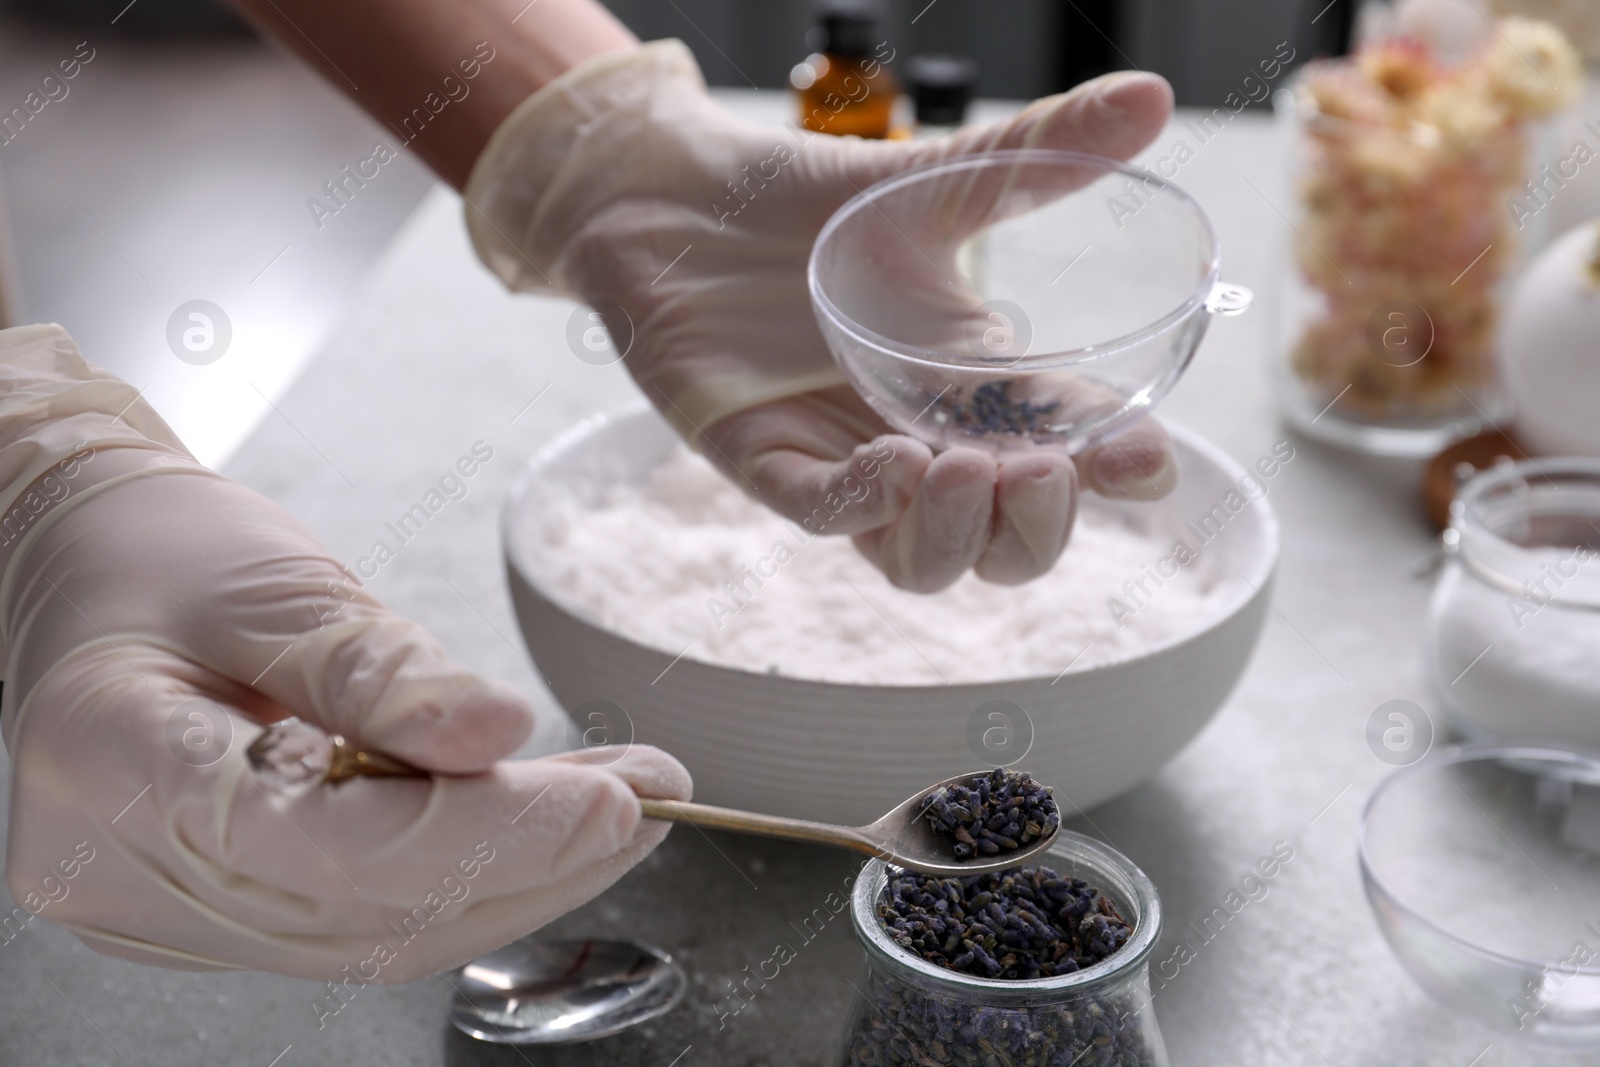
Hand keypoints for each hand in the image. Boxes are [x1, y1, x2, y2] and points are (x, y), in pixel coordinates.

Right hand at [0, 325, 689, 981]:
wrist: (84, 558)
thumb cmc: (157, 550)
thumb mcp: (278, 588)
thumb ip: (385, 674)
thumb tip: (503, 734)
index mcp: (109, 764)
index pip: (335, 847)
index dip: (492, 833)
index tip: (615, 800)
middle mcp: (118, 869)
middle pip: (368, 913)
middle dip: (532, 862)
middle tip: (647, 799)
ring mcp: (158, 907)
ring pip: (373, 937)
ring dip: (515, 879)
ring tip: (617, 809)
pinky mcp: (206, 910)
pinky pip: (353, 922)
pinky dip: (459, 878)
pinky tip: (535, 829)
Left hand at [466, 41, 1177, 590]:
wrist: (683, 198)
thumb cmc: (811, 207)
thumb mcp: (934, 182)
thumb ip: (1039, 153)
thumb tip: (1154, 96)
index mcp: (979, 393)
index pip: (1070, 459)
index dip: (1116, 475)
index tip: (1146, 459)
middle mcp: (922, 444)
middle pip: (1001, 545)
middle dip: (1037, 531)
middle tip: (1045, 474)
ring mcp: (843, 461)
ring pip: (918, 562)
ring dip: (959, 539)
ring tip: (975, 473)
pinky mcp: (762, 459)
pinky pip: (821, 515)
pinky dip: (865, 502)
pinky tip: (899, 461)